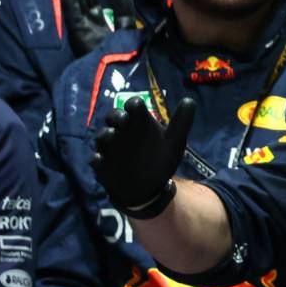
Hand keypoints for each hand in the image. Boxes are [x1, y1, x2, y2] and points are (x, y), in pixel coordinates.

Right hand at [92, 96, 195, 211]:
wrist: (149, 187)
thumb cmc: (160, 159)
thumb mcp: (174, 141)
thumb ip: (182, 122)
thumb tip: (189, 100)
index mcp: (140, 123)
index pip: (133, 106)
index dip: (133, 104)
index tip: (136, 106)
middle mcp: (123, 131)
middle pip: (114, 116)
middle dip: (116, 116)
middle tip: (124, 120)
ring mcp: (111, 148)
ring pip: (103, 136)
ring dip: (106, 134)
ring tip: (112, 135)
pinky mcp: (103, 164)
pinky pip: (96, 160)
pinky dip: (97, 159)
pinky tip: (100, 159)